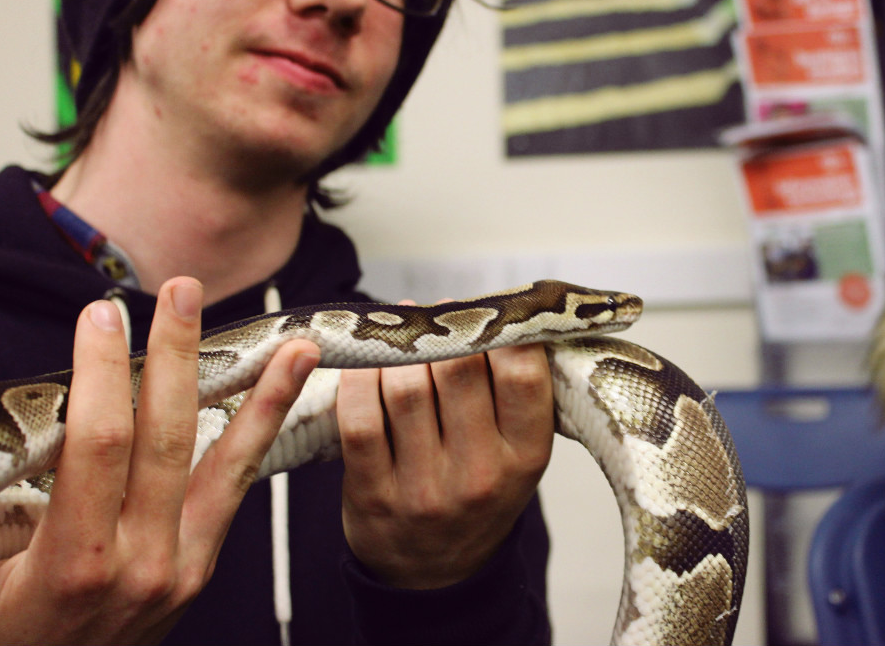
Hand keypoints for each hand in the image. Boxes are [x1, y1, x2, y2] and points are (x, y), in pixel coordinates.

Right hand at [0, 277, 319, 644]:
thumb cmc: (0, 645)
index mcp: (77, 563)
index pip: (98, 445)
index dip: (103, 375)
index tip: (100, 316)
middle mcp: (142, 560)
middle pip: (167, 437)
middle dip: (175, 358)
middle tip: (182, 292)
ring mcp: (182, 563)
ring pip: (226, 461)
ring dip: (261, 394)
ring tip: (295, 342)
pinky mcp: (201, 563)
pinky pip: (237, 487)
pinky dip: (263, 432)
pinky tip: (285, 390)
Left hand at [337, 337, 553, 589]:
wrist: (436, 574)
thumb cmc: (479, 493)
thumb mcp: (519, 454)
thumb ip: (515, 395)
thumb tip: (491, 310)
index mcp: (527, 456)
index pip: (522, 374)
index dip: (500, 331)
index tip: (484, 317)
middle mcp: (481, 475)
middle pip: (459, 372)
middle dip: (442, 333)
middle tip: (435, 317)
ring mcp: (425, 489)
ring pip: (405, 389)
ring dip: (398, 352)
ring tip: (401, 335)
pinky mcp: (373, 495)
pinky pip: (359, 419)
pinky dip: (357, 381)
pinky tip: (364, 365)